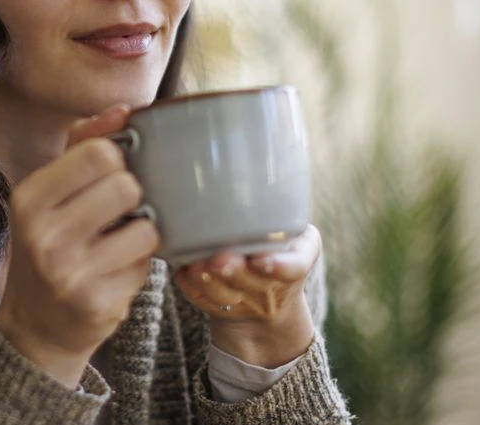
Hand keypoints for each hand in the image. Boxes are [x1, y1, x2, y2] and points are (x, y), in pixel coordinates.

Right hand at [0, 105, 159, 386]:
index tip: (113, 172)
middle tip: (120, 210)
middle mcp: (43, 235)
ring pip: (146, 226)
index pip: (97, 152)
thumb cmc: (50, 245)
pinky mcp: (98, 303)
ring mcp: (70, 273)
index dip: (118, 157)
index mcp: (29, 198)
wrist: (36, 325)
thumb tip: (123, 110)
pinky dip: (141, 263)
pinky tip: (119, 269)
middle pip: (126, 184)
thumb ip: (82, 144)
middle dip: (133, 194)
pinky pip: (148, 264)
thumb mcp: (49, 193)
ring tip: (122, 240)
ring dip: (143, 231)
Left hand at [174, 224, 320, 367]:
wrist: (270, 297)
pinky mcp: (221, 309)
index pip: (294, 267)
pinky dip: (191, 288)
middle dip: (234, 271)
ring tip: (194, 266)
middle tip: (218, 259)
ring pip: (225, 297)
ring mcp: (246, 302)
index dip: (278, 266)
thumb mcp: (296, 230)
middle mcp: (273, 287)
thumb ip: (280, 210)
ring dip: (207, 282)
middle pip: (254, 284)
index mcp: (297, 259)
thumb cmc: (281, 247)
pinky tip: (182, 273)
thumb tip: (251, 169)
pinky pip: (203, 302)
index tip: (260, 260)